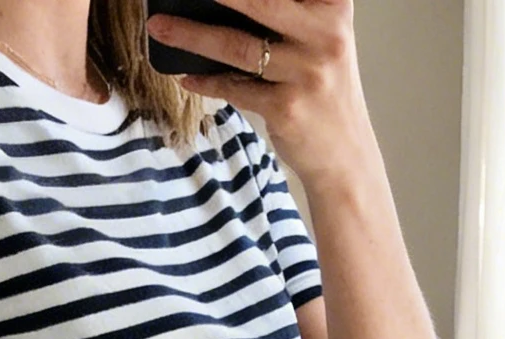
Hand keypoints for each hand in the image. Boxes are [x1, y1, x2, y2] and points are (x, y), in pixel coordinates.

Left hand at [147, 0, 373, 190]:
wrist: (346, 157)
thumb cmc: (324, 91)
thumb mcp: (319, 39)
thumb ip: (286, 14)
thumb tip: (219, 4)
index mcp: (333, 6)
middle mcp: (326, 35)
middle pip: (258, 1)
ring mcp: (307, 73)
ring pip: (237, 45)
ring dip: (191, 35)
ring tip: (159, 26)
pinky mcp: (287, 108)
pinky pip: (235, 88)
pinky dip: (207, 81)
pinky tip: (186, 75)